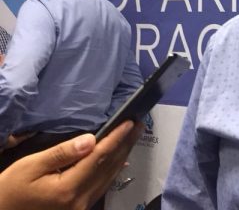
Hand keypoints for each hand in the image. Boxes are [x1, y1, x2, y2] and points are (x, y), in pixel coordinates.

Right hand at [0, 120, 142, 209]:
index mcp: (68, 189)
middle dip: (126, 144)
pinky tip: (119, 159)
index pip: (99, 157)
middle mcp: (80, 200)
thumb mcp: (30, 167)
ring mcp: (82, 207)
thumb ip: (62, 153)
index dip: (117, 138)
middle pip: (110, 167)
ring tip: (133, 136)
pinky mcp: (79, 209)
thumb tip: (91, 140)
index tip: (131, 122)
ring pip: (109, 177)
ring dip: (123, 155)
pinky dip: (113, 169)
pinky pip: (102, 186)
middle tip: (139, 124)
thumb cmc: (9, 191)